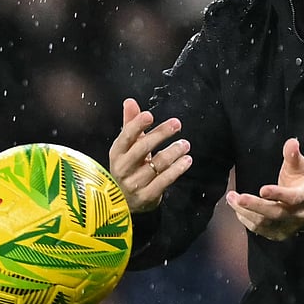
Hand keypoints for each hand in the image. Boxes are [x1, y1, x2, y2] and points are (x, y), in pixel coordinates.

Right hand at [108, 98, 191, 212]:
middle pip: (142, 148)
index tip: (149, 115)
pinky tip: (186, 160)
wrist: (123, 202)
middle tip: (177, 124)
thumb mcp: (126, 147)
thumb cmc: (127, 168)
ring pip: (157, 164)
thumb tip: (130, 101)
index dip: (136, 125)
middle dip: (160, 134)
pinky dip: (177, 169)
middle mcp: (122, 168)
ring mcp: (134, 184)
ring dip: (173, 152)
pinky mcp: (146, 196)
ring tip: (185, 144)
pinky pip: (164, 181)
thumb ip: (130, 124)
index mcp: (116, 153)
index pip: (126, 136)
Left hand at [225, 138, 303, 239]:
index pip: (292, 198)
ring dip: (245, 211)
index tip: (262, 190)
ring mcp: (286, 227)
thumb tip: (292, 142)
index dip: (278, 194)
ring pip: (263, 223)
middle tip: (237, 197)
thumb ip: (293, 156)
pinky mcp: (276, 234)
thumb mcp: (300, 168)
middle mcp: (296, 216)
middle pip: (274, 213)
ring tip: (231, 197)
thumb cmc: (300, 183)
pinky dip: (245, 218)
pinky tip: (237, 208)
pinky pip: (258, 229)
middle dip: (254, 206)